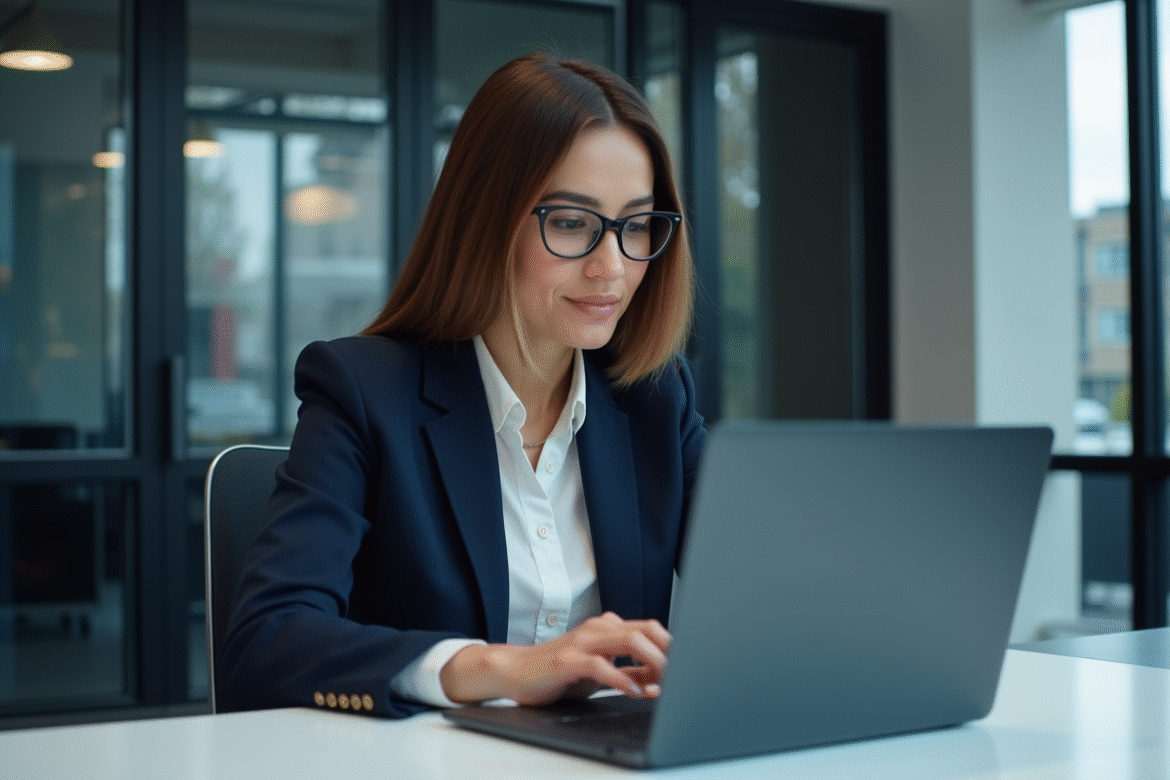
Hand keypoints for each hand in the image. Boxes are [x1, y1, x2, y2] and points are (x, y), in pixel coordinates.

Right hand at [439, 612, 670, 705]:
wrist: (515, 673)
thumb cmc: (558, 672)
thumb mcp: (600, 673)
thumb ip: (628, 673)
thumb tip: (659, 681)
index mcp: (607, 628)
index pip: (650, 629)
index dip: (671, 648)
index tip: (684, 670)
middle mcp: (598, 629)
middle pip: (646, 629)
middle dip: (669, 653)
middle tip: (680, 676)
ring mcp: (582, 641)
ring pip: (629, 640)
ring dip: (653, 662)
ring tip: (664, 684)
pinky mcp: (567, 660)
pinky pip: (601, 665)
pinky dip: (622, 679)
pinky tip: (633, 692)